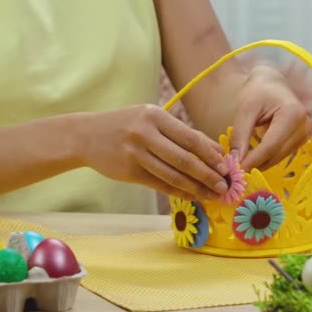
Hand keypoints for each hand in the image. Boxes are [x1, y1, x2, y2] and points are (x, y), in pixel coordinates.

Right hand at [78, 104, 228, 200]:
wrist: (85, 135)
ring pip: (173, 175)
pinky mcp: (128, 171)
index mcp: (155, 115)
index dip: (211, 154)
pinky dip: (179, 192)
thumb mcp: (150, 119)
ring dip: (197, 187)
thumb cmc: (126, 125)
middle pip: (185, 158)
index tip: (227, 166)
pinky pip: (159, 185)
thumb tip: (215, 150)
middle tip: (224, 186)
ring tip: (213, 195)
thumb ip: (180, 133)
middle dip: (209, 174)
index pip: (191, 137)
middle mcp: (145, 133)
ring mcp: (135, 153)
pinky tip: (192, 196)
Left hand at [229, 65, 311, 170]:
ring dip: (260, 163)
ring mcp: (305, 134)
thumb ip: (240, 135)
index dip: (253, 160)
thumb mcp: (245, 110)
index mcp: (292, 114)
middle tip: (235, 171)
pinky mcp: (301, 140)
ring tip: (241, 164)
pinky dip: (266, 158)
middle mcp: (304, 126)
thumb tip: (235, 161)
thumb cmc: (257, 92)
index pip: (271, 146)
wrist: (272, 83)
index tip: (236, 170)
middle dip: (255, 164)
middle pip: (276, 154)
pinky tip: (252, 158)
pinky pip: (281, 154)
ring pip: (279, 157)